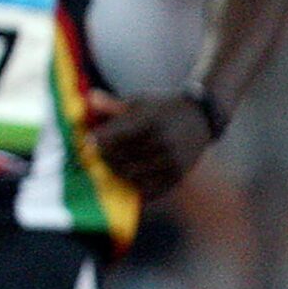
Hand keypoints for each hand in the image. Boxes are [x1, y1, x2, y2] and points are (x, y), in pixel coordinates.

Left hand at [86, 87, 213, 199]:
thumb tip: (88, 99)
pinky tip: (129, 177)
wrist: (200, 118)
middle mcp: (161, 142)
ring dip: (117, 172)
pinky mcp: (178, 176)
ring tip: (112, 164)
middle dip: (104, 157)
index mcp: (149, 121)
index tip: (87, 142)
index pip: (114, 137)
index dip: (97, 142)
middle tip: (97, 155)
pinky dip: (135, 186)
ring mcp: (171, 161)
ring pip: (131, 175)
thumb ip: (112, 104)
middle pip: (119, 158)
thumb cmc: (161, 108)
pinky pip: (150, 189)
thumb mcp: (139, 101)